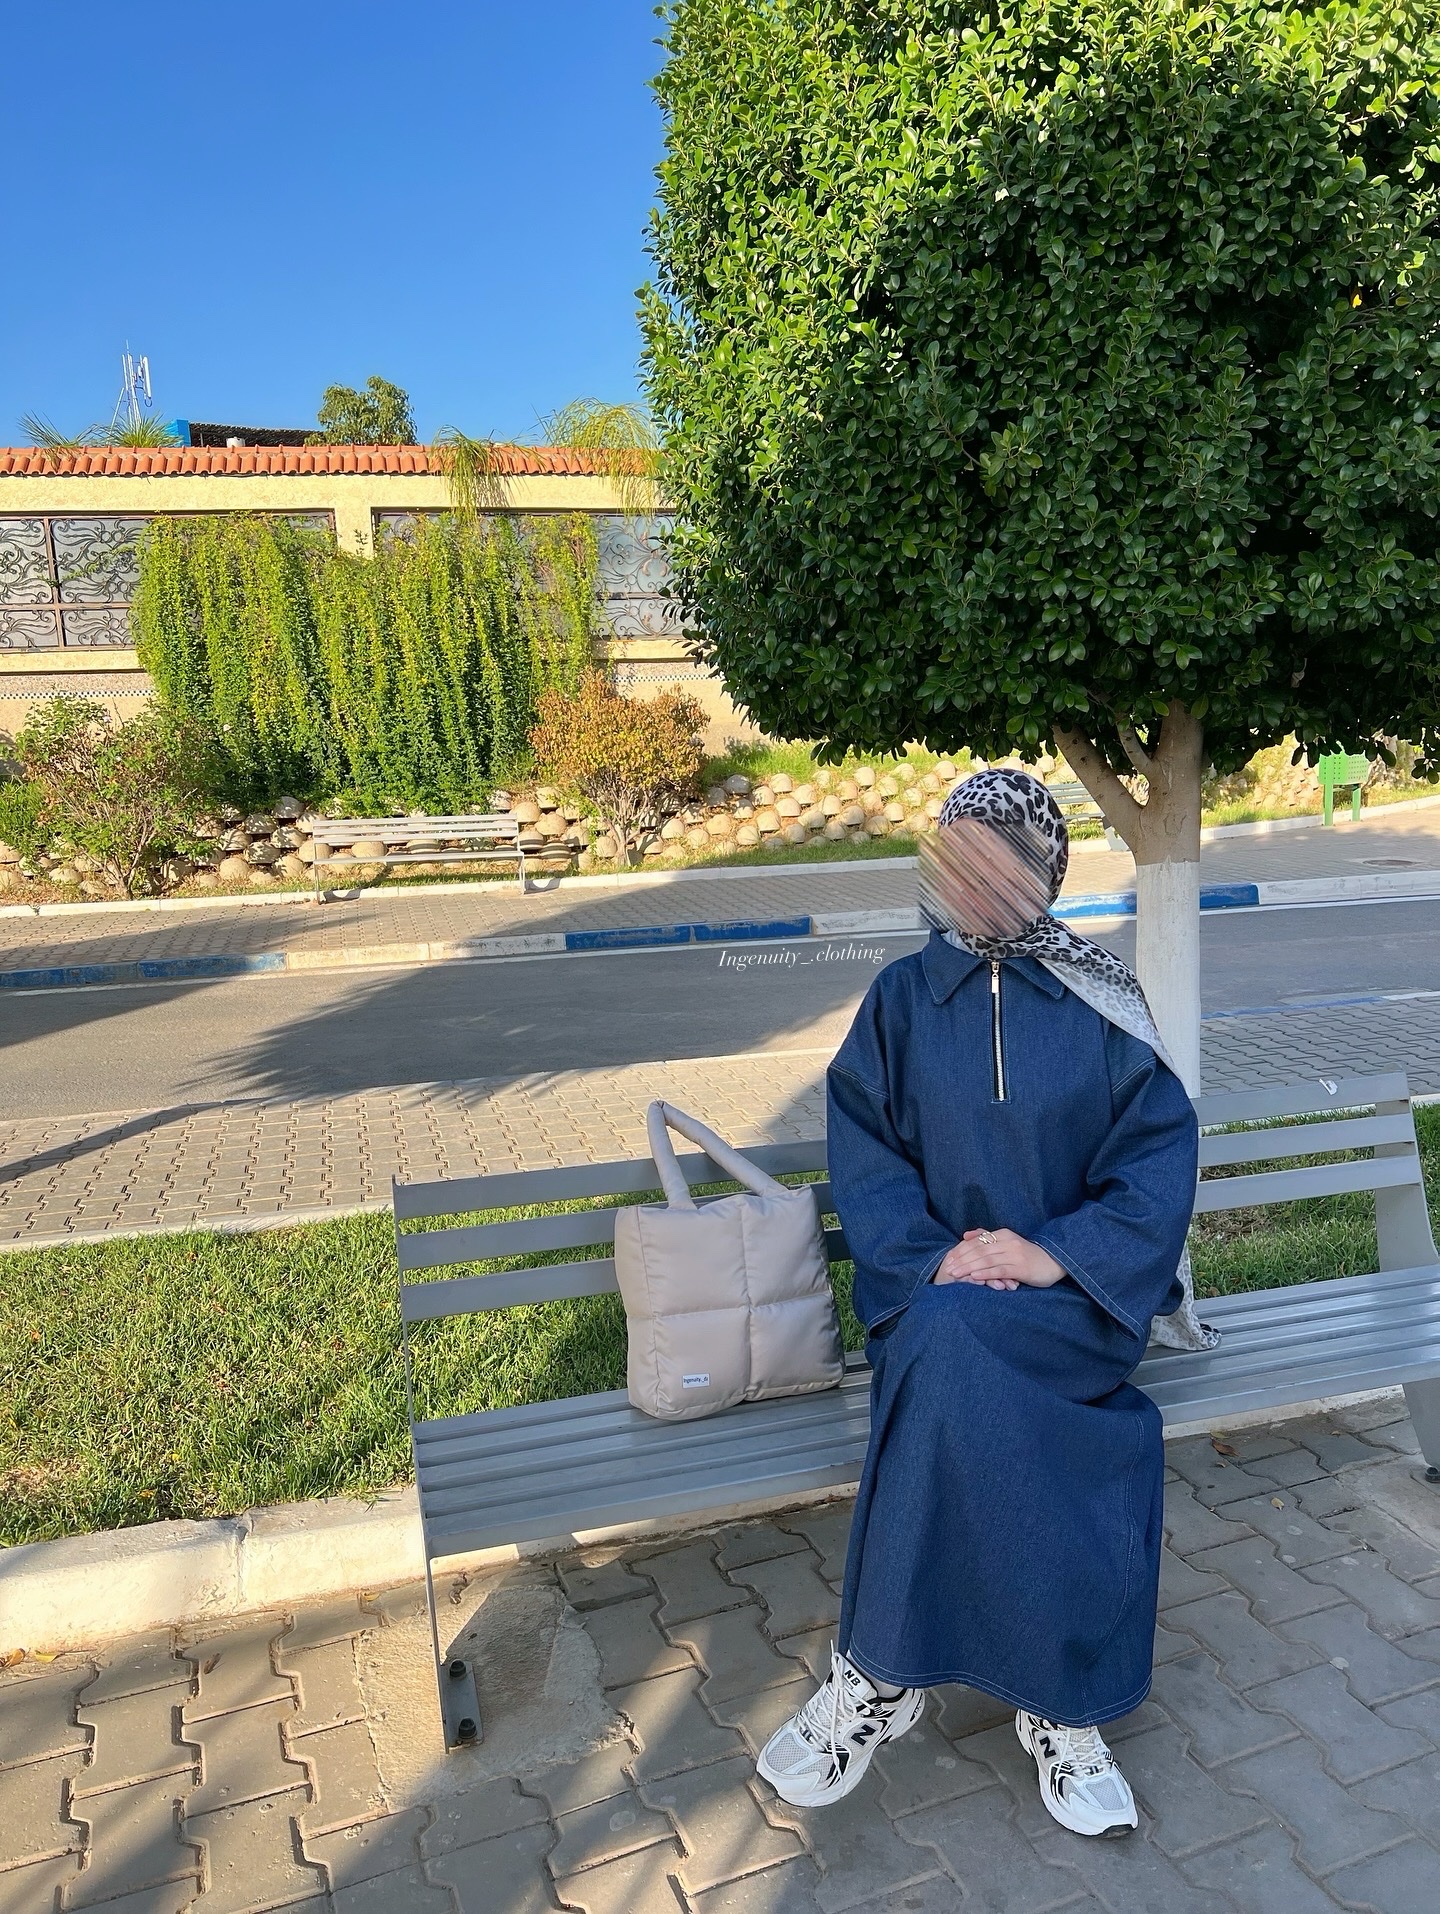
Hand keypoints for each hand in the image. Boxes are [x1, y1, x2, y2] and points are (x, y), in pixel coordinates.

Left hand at [933, 1229, 1066, 1291]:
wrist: (1054, 1262)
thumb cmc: (1028, 1255)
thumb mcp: (1008, 1243)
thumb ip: (988, 1238)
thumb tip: (966, 1235)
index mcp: (1003, 1234)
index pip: (977, 1242)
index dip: (961, 1250)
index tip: (948, 1259)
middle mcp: (1008, 1242)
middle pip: (979, 1251)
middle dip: (961, 1259)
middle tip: (947, 1268)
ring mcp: (1015, 1255)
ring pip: (986, 1260)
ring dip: (968, 1267)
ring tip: (955, 1274)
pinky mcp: (1021, 1268)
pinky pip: (999, 1270)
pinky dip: (985, 1273)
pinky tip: (974, 1277)